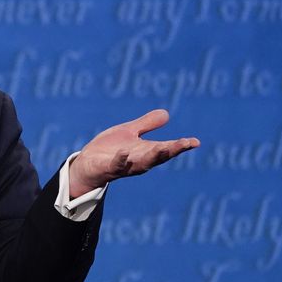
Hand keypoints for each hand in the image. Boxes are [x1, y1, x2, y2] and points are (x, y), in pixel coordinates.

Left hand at [68, 109, 199, 197]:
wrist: (87, 164)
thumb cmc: (109, 149)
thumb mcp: (129, 132)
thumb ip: (146, 124)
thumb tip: (166, 113)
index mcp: (145, 151)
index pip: (166, 148)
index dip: (181, 145)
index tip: (195, 141)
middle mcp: (138, 160)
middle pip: (158, 156)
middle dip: (172, 150)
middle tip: (186, 144)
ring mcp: (124, 166)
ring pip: (141, 163)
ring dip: (152, 156)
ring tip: (163, 147)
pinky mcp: (108, 168)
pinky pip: (116, 165)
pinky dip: (121, 160)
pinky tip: (125, 152)